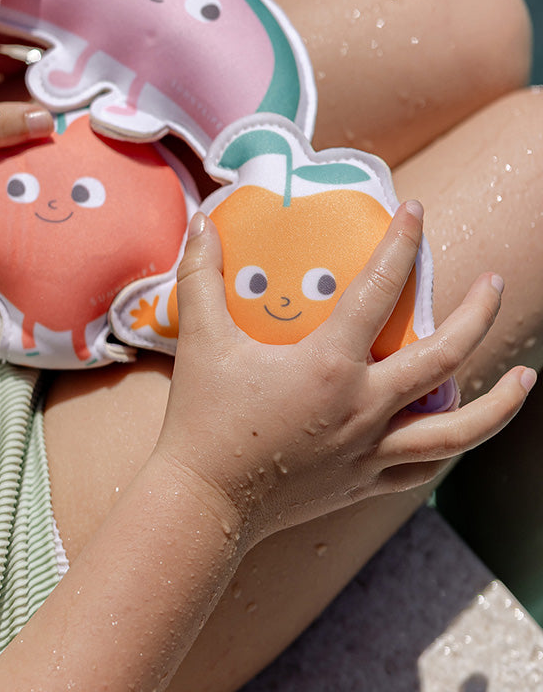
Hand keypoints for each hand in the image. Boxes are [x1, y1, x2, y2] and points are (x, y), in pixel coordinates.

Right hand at [155, 202, 533, 541]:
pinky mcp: (365, 482)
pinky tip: (462, 429)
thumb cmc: (203, 418)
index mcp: (328, 365)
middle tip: (492, 282)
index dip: (401, 244)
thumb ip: (200, 275)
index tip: (415, 212)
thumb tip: (201, 223)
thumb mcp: (200, 338)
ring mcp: (370, 449)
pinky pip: (425, 466)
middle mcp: (363, 406)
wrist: (205, 499)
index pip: (378, 289)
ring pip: (458, 427)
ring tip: (524, 376)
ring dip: (499, 400)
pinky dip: (452, 446)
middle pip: (444, 355)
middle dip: (478, 313)